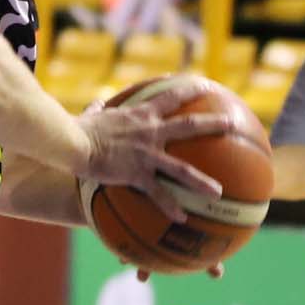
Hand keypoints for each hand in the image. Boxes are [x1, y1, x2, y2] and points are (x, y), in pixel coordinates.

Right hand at [78, 75, 223, 221]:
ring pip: (181, 168)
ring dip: (201, 180)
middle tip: (233, 123)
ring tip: (219, 192)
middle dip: (213, 123)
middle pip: (189, 125)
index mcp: (140, 115)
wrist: (71, 142)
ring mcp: (146, 154)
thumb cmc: (76, 129)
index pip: (170, 96)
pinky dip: (169, 206)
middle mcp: (149, 131)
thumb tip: (96, 104)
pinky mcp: (136, 174)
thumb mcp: (90, 115)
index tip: (205, 85)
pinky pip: (157, 193)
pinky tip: (182, 218)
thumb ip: (98, 110)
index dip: (189, 89)